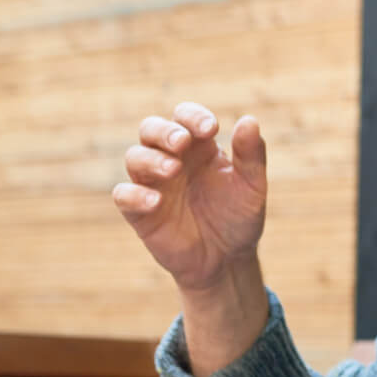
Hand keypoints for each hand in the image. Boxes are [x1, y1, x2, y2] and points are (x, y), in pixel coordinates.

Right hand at [114, 103, 266, 292]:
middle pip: (151, 129)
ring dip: (151, 159)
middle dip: (164, 131)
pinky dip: (134, 194)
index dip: (193, 116)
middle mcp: (172, 159)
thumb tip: (249, 120)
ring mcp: (153, 184)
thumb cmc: (238, 217)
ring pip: (135, 157)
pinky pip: (123, 195)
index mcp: (199, 148)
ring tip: (173, 170)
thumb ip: (252, 155)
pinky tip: (155, 201)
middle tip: (182, 142)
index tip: (210, 129)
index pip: (185, 117)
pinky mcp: (139, 212)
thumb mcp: (252, 186)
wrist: (227, 260)